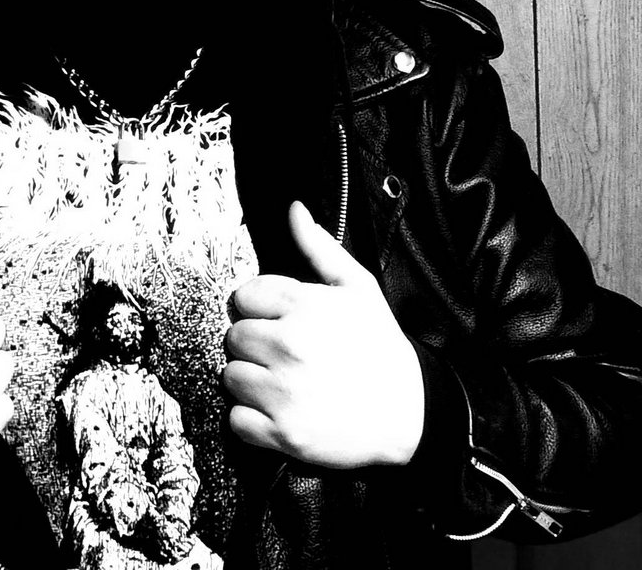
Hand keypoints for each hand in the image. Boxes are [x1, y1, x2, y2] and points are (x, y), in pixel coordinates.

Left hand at [223, 201, 424, 467]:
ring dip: (251, 382)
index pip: (244, 297)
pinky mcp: (282, 433)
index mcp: (304, 306)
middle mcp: (289, 345)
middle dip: (255, 345)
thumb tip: (294, 208)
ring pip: (231, 377)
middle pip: (234, 337)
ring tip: (285, 383)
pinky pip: (237, 421)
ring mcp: (284, 392)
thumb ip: (319, 245)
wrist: (412, 416)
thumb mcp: (357, 287)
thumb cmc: (380, 347)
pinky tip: (280, 412)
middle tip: (286, 355)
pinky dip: (252, 421)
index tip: (282, 321)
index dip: (261, 309)